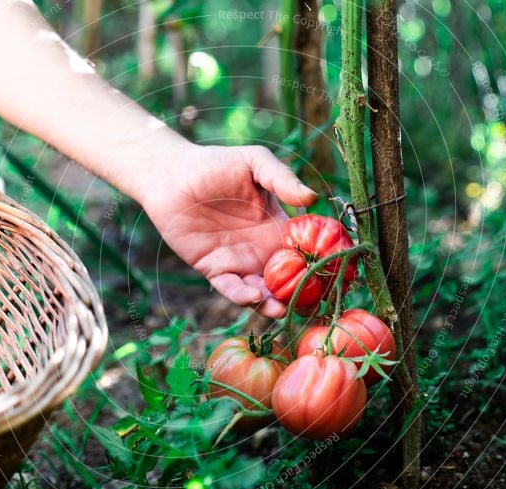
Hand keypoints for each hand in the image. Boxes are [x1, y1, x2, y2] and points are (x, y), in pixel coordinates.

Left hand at [140, 144, 316, 317]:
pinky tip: (251, 296)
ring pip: (262, 291)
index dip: (319, 263)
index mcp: (277, 227)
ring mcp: (239, 262)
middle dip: (300, 294)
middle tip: (312, 304)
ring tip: (281, 308)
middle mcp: (262, 249)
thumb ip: (282, 179)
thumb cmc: (215, 164)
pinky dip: (242, 296)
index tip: (335, 275)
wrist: (171, 175)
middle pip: (287, 280)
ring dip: (272, 303)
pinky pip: (231, 288)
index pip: (305, 251)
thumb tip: (312, 198)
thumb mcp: (255, 163)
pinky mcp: (214, 269)